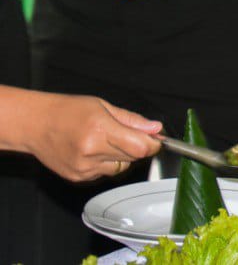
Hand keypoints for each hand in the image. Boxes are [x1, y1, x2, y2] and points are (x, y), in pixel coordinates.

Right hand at [25, 93, 161, 181]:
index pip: (139, 147)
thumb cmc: (67, 111)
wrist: (35, 125)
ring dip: (122, 156)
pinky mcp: (78, 177)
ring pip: (121, 167)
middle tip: (128, 134)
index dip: (153, 144)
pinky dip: (106, 163)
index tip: (156, 139)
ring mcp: (84, 168)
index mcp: (100, 130)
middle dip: (138, 147)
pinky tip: (93, 150)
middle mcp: (91, 152)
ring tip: (106, 140)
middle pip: (133, 157)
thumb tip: (155, 128)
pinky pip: (105, 173)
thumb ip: (131, 120)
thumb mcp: (103, 106)